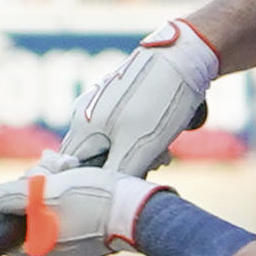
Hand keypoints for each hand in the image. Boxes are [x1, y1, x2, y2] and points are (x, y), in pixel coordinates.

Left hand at [0, 164, 157, 255]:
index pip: (1, 218)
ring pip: (38, 200)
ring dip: (50, 176)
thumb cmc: (95, 202)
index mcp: (32, 253)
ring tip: (71, 165)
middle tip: (57, 166)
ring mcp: (60, 241)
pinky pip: (57, 204)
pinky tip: (75, 169)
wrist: (141, 210)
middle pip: (19, 207)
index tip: (35, 178)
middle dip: (34, 180)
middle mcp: (44, 252)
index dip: (12, 191)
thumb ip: (10, 196)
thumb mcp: (47, 193)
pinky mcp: (77, 230)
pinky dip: (63, 185)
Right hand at [59, 19, 217, 177]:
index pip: (72, 170)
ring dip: (136, 158)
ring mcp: (101, 105)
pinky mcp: (119, 100)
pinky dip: (141, 143)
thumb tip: (101, 199)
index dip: (96, 186)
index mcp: (82, 125)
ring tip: (163, 156)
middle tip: (152, 168)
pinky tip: (163, 144)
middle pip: (93, 159)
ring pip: (112, 147)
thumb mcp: (140, 146)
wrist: (184, 57)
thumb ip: (116, 175)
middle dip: (121, 171)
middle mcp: (84, 114)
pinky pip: (123, 132)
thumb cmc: (160, 102)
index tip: (123, 189)